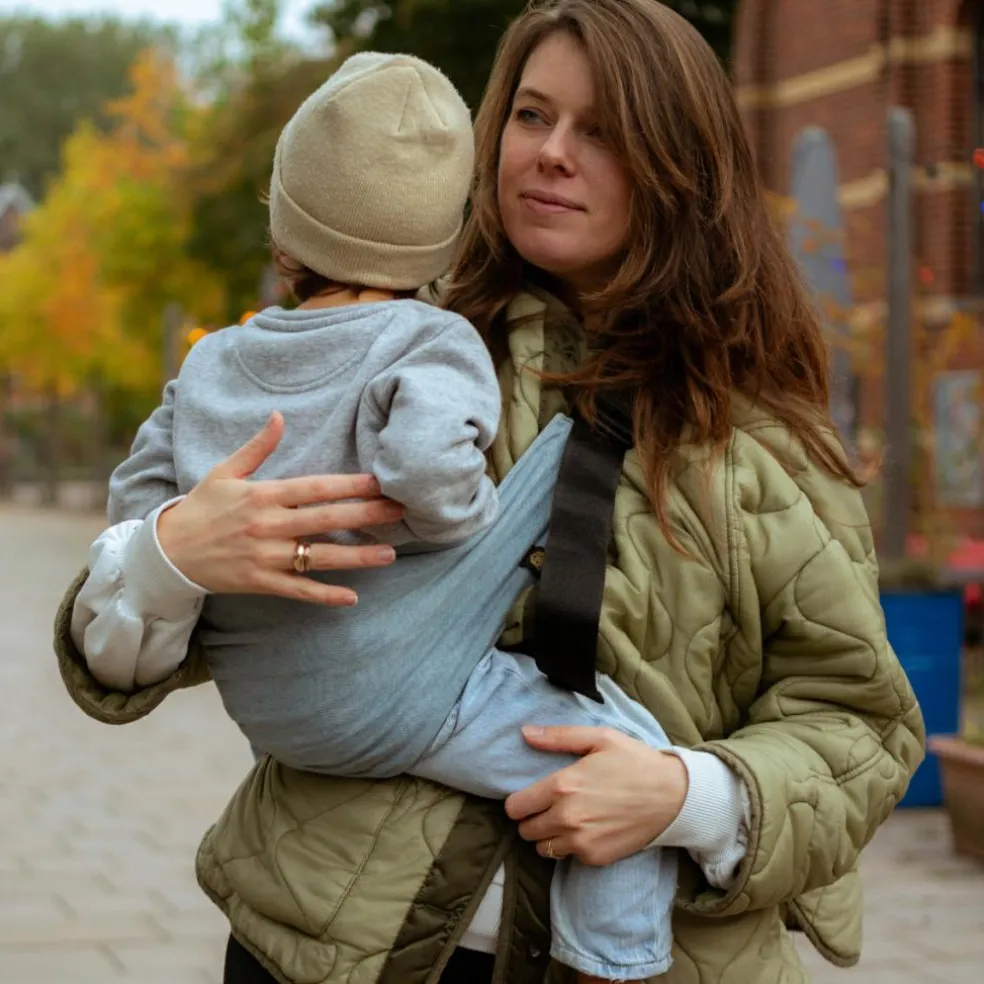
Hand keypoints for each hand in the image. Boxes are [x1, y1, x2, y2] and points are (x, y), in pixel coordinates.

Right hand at [157, 412, 403, 605]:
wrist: (168, 553)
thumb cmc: (201, 508)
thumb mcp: (225, 472)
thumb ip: (257, 447)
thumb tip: (280, 416)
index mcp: (262, 494)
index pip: (314, 488)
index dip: (348, 485)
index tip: (379, 482)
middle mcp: (267, 525)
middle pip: (325, 520)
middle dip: (366, 515)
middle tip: (400, 512)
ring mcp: (265, 556)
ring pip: (318, 557)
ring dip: (356, 556)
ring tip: (390, 553)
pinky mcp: (260, 582)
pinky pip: (297, 590)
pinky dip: (323, 595)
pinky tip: (352, 597)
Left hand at [504, 726, 688, 865]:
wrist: (673, 796)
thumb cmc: (635, 762)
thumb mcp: (599, 738)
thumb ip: (558, 737)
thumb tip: (525, 733)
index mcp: (562, 786)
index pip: (516, 807)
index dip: (519, 802)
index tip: (529, 798)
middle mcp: (567, 818)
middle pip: (525, 831)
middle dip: (532, 819)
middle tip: (549, 808)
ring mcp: (581, 842)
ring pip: (542, 848)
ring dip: (548, 836)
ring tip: (567, 820)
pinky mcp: (596, 858)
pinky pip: (568, 858)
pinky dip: (572, 847)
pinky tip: (588, 830)